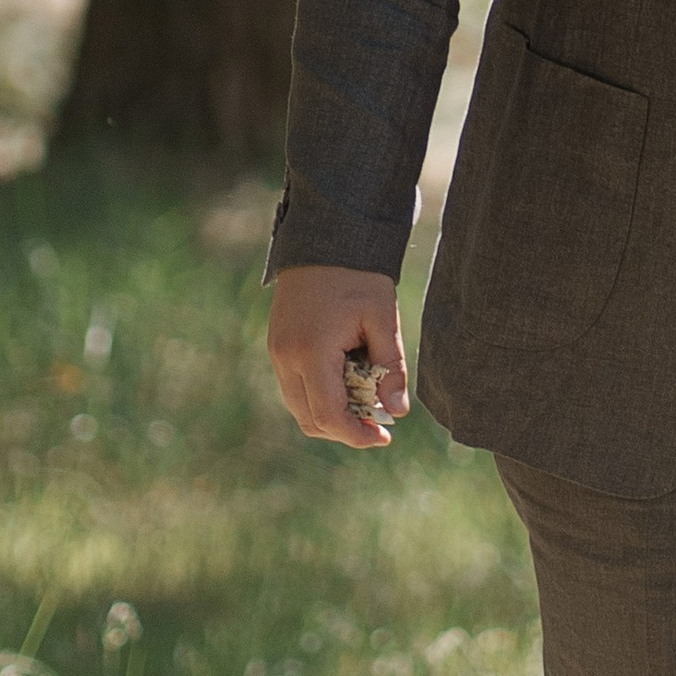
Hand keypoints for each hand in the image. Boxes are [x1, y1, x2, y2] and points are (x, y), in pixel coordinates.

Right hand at [268, 264, 409, 448]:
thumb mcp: (383, 317)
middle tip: (377, 426)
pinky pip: (294, 388)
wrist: (325, 237)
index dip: (355, 434)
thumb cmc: (359, 275)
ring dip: (330, 416)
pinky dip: (318, 397)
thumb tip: (399, 412)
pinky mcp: (277, 345)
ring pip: (299, 407)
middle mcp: (285, 357)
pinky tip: (347, 384)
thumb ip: (391, 366)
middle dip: (344, 430)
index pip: (329, 415)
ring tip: (365, 405)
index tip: (383, 438)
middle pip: (310, 419)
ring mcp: (277, 351)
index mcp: (312, 351)